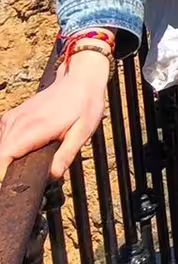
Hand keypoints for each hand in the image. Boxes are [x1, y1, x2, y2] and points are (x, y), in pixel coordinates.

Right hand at [0, 53, 110, 183]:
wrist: (80, 79)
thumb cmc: (84, 104)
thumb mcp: (82, 132)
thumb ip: (65, 156)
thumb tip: (51, 176)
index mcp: (33, 128)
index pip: (3, 158)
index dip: (5, 174)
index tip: (16, 184)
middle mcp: (17, 122)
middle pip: (0, 156)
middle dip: (9, 170)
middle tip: (30, 173)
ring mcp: (12, 118)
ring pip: (0, 148)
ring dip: (10, 159)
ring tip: (33, 157)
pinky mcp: (12, 116)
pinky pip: (2, 138)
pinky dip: (10, 148)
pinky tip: (27, 148)